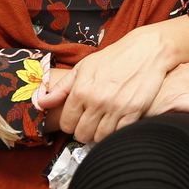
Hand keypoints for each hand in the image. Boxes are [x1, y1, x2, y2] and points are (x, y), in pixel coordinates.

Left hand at [43, 16, 188, 142]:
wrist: (147, 50)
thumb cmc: (114, 57)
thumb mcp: (84, 67)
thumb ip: (62, 88)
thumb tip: (41, 103)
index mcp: (81, 91)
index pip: (66, 124)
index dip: (71, 123)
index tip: (79, 117)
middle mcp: (96, 101)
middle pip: (82, 134)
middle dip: (85, 130)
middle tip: (92, 121)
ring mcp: (116, 107)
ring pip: (99, 137)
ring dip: (101, 132)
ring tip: (105, 121)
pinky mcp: (134, 111)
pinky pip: (119, 133)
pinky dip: (117, 131)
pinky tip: (118, 120)